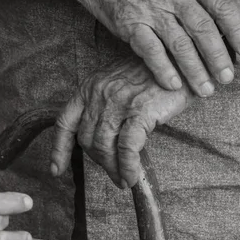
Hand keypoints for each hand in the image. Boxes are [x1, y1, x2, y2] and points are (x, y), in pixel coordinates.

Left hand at [51, 59, 192, 187]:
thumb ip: (103, 106)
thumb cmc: (153, 74)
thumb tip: (99, 142)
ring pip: (105, 147)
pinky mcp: (140, 111)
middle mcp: (98, 94)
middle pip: (87, 140)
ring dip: (113, 169)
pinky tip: (132, 177)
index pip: (65, 122)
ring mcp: (118, 101)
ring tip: (123, 180)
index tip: (56, 171)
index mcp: (89, 87)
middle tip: (113, 174)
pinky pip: (127, 148)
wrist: (182, 59)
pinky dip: (128, 167)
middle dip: (99, 162)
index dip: (59, 150)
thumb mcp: (118, 83)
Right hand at [68, 0, 239, 95]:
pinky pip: (151, 51)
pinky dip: (164, 70)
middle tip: (227, 78)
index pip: (221, 5)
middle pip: (203, 29)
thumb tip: (211, 20)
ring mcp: (151, 8)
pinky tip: (174, 85)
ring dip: (195, 71)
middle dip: (219, 57)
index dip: (237, 29)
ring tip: (205, 89)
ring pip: (180, 44)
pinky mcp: (130, 23)